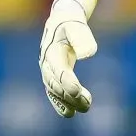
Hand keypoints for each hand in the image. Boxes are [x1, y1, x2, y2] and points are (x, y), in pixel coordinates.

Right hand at [39, 0, 98, 117]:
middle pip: (56, 83)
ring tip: (86, 107)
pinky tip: (70, 113)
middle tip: (87, 103)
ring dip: (68, 101)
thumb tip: (88, 54)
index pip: (59, 69)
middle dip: (70, 95)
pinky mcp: (52, 76)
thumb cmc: (70, 24)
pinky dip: (60, 104)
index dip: (67, 81)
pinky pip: (53, 93)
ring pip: (55, 90)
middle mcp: (46, 63)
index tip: (77, 91)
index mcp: (52, 50)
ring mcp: (47, 71)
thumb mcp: (76, 26)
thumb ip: (82, 38)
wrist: (60, 22)